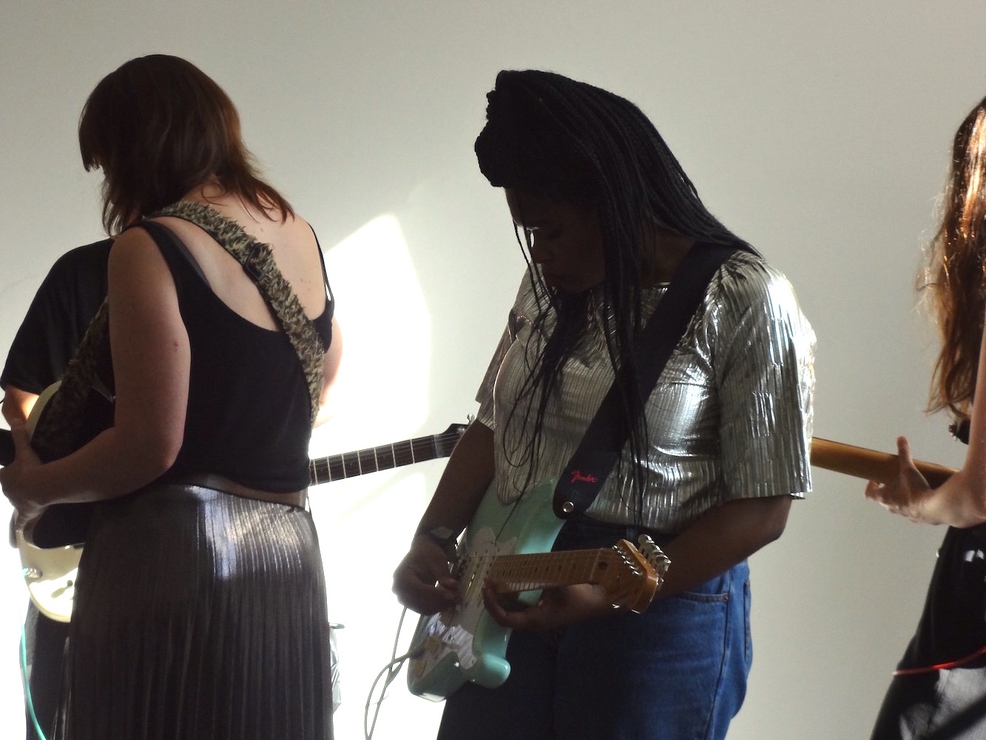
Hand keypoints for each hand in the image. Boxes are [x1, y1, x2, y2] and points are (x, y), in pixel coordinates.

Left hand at [0, 420, 45, 521]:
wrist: (40, 486)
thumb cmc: (31, 468)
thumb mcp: (24, 450)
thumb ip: (19, 437)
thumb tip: (15, 420)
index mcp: (5, 477)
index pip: (5, 475)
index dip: (13, 472)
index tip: (22, 470)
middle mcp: (8, 492)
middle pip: (12, 487)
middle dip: (19, 485)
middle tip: (32, 480)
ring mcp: (17, 503)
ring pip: (18, 500)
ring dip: (24, 498)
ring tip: (34, 495)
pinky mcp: (26, 513)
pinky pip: (21, 522)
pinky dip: (19, 527)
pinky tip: (19, 536)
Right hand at [392, 534, 459, 614]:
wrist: (422, 551)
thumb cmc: (427, 553)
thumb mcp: (437, 560)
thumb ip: (443, 574)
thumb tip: (453, 586)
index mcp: (402, 576)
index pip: (418, 590)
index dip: (435, 594)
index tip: (452, 595)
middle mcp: (398, 589)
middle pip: (419, 602)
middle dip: (439, 602)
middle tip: (457, 599)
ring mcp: (403, 597)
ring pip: (422, 609)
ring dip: (439, 607)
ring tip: (455, 600)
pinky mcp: (410, 602)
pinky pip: (423, 609)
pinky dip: (436, 607)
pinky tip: (448, 602)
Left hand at [481, 581, 617, 631]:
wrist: (594, 602)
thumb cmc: (578, 596)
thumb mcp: (559, 585)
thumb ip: (541, 579)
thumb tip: (524, 569)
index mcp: (535, 620)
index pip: (505, 618)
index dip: (492, 605)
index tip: (487, 587)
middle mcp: (532, 623)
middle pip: (503, 617)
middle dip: (492, 601)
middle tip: (487, 582)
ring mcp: (535, 618)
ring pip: (509, 613)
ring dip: (499, 599)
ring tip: (493, 582)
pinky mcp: (539, 612)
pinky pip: (517, 608)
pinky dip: (509, 597)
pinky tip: (507, 584)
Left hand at [865, 436, 931, 521]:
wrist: (935, 508)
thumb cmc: (915, 490)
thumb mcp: (908, 469)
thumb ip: (904, 454)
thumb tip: (901, 439)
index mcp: (884, 498)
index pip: (869, 494)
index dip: (871, 486)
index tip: (876, 479)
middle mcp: (892, 508)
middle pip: (884, 500)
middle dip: (888, 490)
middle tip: (895, 480)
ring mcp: (905, 515)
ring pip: (898, 506)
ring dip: (901, 498)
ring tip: (910, 488)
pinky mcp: (918, 519)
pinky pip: (913, 511)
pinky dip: (916, 505)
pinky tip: (925, 498)